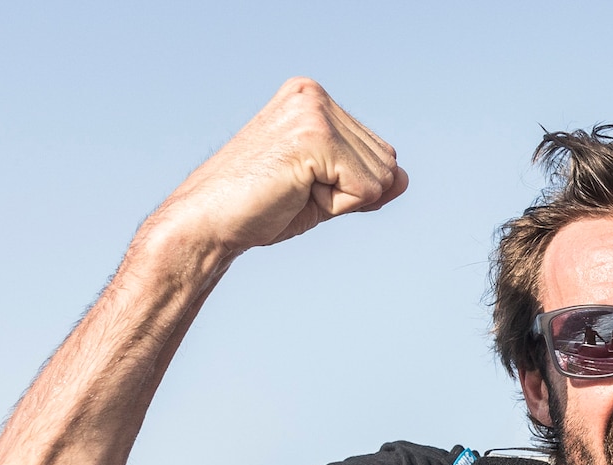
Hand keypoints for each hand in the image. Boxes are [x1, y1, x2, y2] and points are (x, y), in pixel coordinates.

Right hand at [149, 79, 406, 255]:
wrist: (209, 220)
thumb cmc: (260, 206)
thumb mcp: (325, 189)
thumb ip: (365, 180)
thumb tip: (404, 178)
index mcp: (312, 97)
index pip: (378, 153)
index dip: (350, 186)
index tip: (301, 184)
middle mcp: (314, 96)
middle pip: (385, 163)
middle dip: (349, 192)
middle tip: (296, 191)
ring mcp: (314, 113)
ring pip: (379, 178)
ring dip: (341, 199)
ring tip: (293, 190)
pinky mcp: (315, 139)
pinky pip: (365, 190)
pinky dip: (337, 206)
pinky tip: (295, 193)